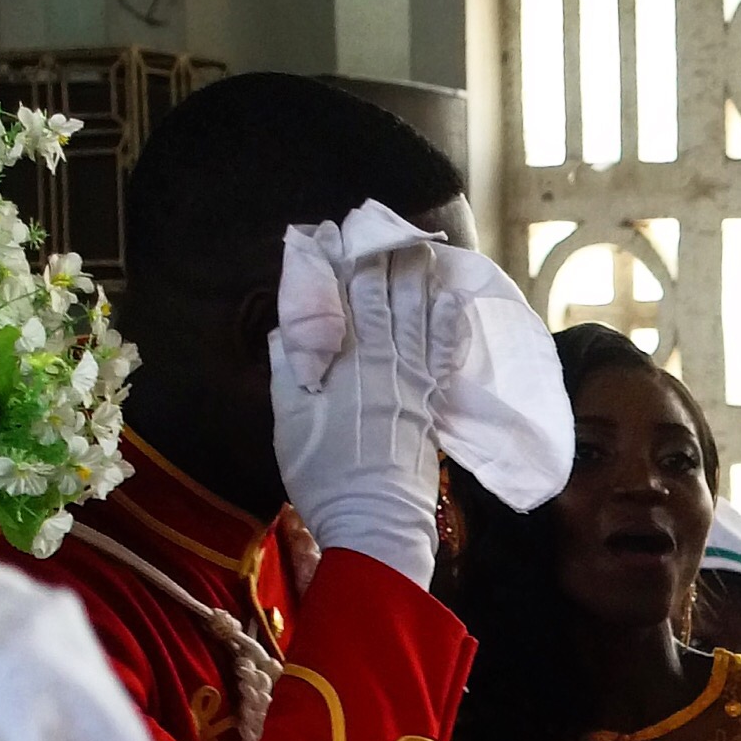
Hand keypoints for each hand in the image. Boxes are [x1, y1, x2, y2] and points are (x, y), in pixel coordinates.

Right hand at [270, 210, 444, 583]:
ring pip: (418, 314)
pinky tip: (452, 298)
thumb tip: (292, 326)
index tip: (348, 234)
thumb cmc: (321, 470)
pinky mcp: (432, 398)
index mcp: (344, 358)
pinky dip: (448, 319)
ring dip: (420, 279)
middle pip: (387, 298)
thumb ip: (290, 365)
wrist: (372, 514)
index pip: (347, 298)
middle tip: (392, 226)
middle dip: (388, 260)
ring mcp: (413, 377)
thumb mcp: (288, 416)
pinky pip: (443, 348)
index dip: (348, 264)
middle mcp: (383, 359)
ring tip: (423, 247)